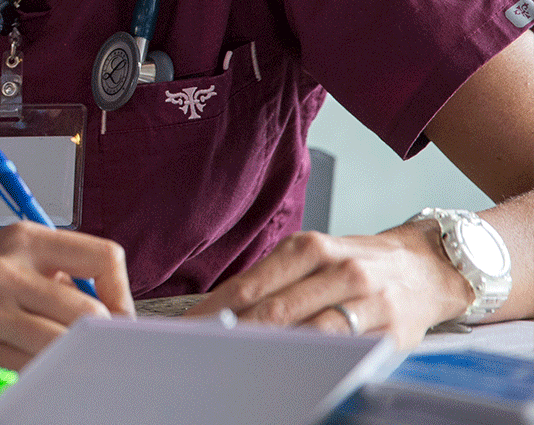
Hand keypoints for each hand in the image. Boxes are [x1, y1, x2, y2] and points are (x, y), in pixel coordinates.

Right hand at [0, 221, 134, 369]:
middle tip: (99, 351)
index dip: (120, 294)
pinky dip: (42, 376)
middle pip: (87, 312)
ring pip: (60, 346)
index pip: (102, 256)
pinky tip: (37, 371)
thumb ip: (62, 274)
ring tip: (68, 362)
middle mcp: (6, 268)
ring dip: (72, 361)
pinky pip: (29, 372)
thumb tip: (116, 313)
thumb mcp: (13, 257)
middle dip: (100, 339)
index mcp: (24, 237)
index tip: (117, 318)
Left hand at [184, 223, 474, 348]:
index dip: (216, 311)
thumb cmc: (356, 262)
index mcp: (308, 247)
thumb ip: (274, 280)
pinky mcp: (388, 330)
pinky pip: (344, 349)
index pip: (250, 284)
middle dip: (236, 334)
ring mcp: (365, 299)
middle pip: (274, 310)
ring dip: (271, 350)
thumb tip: (222, 309)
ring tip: (239, 364)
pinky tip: (292, 368)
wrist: (426, 267)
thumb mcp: (314, 256)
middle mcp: (336, 267)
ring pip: (309, 331)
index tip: (190, 330)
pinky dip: (315, 360)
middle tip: (204, 352)